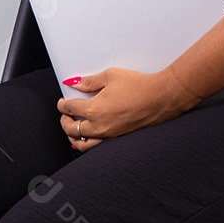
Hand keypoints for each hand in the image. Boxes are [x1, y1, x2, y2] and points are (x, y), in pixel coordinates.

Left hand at [57, 66, 199, 150]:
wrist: (161, 98)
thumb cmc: (139, 85)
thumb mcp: (111, 75)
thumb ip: (91, 81)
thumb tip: (76, 84)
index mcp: (94, 109)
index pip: (70, 108)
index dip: (63, 104)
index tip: (62, 101)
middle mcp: (99, 126)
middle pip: (72, 128)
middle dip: (64, 121)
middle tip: (64, 114)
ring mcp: (108, 135)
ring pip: (82, 144)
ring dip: (73, 137)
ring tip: (72, 129)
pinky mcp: (118, 139)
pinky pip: (96, 147)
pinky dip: (87, 144)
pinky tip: (89, 138)